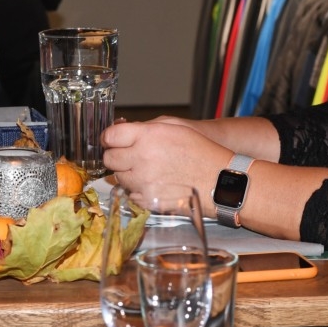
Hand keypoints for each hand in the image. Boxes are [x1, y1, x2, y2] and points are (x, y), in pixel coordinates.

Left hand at [102, 119, 231, 198]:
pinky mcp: (148, 200)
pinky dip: (136, 189)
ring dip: (126, 173)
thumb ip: (145, 127)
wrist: (218, 180)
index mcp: (147, 136)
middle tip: (127, 155)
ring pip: (118, 178)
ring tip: (145, 170)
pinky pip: (130, 194)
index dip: (109, 138)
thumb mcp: (174, 127)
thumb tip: (123, 130)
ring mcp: (143, 182)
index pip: (110, 136)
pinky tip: (152, 183)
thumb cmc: (200, 151)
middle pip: (109, 159)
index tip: (112, 140)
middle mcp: (142, 159)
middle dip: (115, 156)